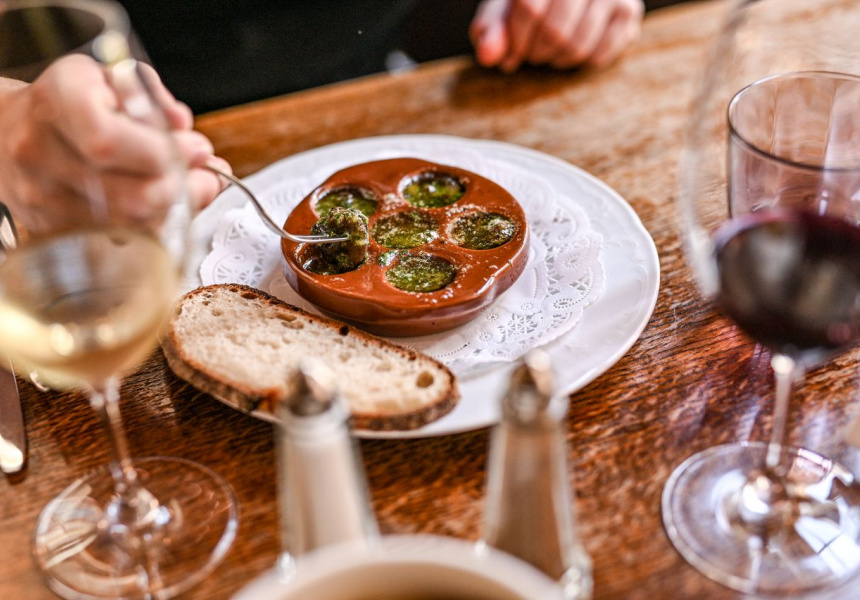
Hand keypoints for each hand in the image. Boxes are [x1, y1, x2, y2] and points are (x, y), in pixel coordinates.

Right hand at [0, 54, 227, 233]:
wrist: (4, 128)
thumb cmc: (70, 102)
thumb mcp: (110, 78)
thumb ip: (154, 98)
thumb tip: (183, 127)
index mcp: (57, 102)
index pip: (108, 141)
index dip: (163, 153)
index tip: (196, 149)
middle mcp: (41, 152)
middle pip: (129, 195)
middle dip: (183, 189)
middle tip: (204, 175)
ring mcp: (41, 196)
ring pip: (129, 226)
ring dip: (173, 211)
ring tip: (187, 189)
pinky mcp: (49, 227)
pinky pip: (116, 240)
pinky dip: (151, 227)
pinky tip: (159, 206)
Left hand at [470, 0, 643, 71]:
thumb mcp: (505, 5)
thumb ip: (492, 27)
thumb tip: (488, 57)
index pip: (529, 7)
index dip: (515, 40)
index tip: (509, 57)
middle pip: (555, 30)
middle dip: (536, 53)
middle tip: (530, 54)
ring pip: (578, 45)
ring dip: (556, 60)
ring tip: (547, 53)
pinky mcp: (630, 10)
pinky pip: (601, 53)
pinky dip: (581, 61)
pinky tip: (570, 51)